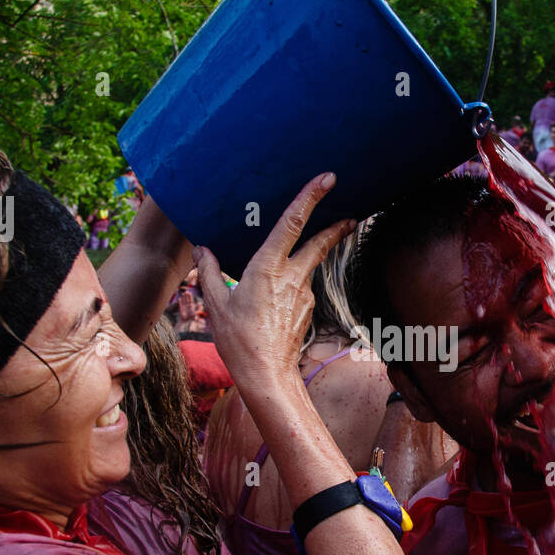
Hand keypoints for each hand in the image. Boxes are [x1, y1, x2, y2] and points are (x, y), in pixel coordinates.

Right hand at [195, 173, 355, 388]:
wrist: (267, 375)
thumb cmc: (239, 341)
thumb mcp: (216, 304)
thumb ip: (210, 273)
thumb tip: (202, 250)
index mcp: (267, 268)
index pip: (292, 223)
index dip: (310, 197)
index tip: (327, 180)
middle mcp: (291, 277)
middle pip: (319, 243)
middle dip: (337, 225)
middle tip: (352, 214)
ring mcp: (303, 294)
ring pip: (310, 266)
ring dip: (311, 256)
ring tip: (300, 259)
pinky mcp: (307, 309)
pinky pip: (302, 288)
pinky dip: (295, 282)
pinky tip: (281, 295)